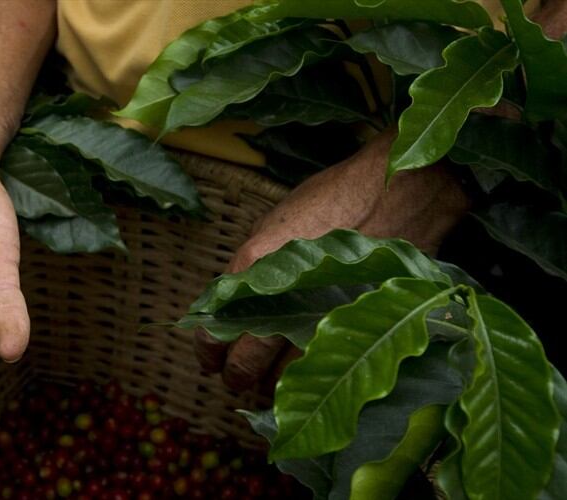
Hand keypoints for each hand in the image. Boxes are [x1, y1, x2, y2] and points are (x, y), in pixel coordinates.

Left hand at [194, 130, 470, 392]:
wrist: (396, 193)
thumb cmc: (331, 200)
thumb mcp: (275, 227)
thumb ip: (250, 269)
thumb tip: (228, 302)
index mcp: (255, 266)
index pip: (217, 326)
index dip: (209, 349)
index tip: (208, 359)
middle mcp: (285, 296)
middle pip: (249, 359)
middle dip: (237, 374)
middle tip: (233, 379)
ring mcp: (322, 315)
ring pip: (287, 373)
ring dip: (273, 381)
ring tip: (268, 380)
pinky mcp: (355, 323)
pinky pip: (325, 363)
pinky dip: (312, 373)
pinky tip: (307, 374)